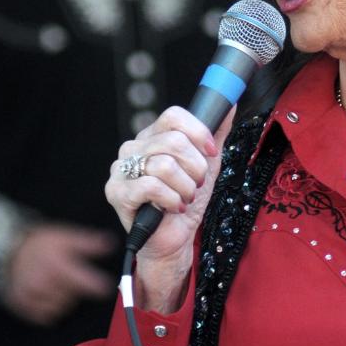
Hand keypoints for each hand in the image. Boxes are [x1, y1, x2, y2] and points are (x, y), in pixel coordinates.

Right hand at [1, 224, 115, 325]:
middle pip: (74, 298)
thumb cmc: (42, 244)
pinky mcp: (23, 306)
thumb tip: (113, 243)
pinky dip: (50, 309)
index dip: (99, 286)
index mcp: (58, 266)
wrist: (8, 251)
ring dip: (64, 300)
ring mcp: (32, 297)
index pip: (86, 283)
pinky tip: (48, 296)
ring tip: (58, 285)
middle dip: (75, 289)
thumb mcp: (66, 237)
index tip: (106, 287)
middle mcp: (45, 284)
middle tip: (69, 277)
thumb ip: (89, 243)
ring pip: (61, 309)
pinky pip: (45, 317)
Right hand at [104, 105, 232, 311]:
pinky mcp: (116, 193)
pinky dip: (171, 199)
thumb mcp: (207, 166)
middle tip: (197, 183)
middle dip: (196, 167)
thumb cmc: (185, 202)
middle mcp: (133, 149)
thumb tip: (229, 106)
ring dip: (185, 187)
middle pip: (173, 141)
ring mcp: (121, 170)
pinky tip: (172, 207)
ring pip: (164, 165)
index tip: (211, 151)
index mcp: (151, 137)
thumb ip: (215, 135)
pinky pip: (152, 186)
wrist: (173, 240)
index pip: (173, 116)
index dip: (198, 132)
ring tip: (184, 198)